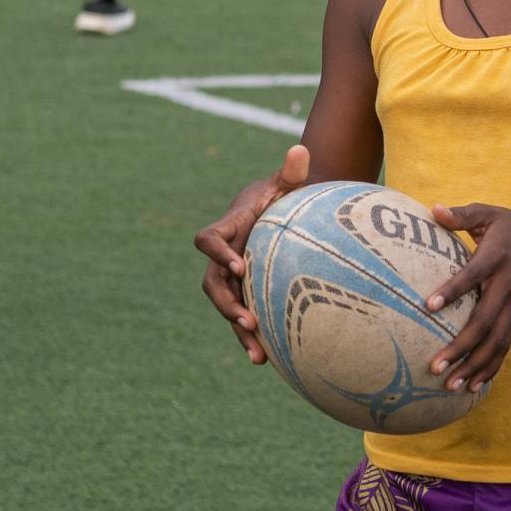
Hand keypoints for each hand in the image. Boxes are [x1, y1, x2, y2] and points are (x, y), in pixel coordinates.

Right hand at [193, 144, 309, 362]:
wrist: (277, 213)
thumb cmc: (281, 195)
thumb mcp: (286, 182)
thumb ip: (292, 170)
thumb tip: (301, 149)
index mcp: (228, 228)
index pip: (209, 239)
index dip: (219, 253)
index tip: (239, 265)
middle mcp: (224, 256)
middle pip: (213, 284)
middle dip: (226, 303)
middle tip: (246, 321)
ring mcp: (232, 278)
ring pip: (226, 307)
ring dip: (238, 331)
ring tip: (257, 354)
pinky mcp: (245, 293)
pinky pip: (243, 317)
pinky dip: (252, 338)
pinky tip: (268, 360)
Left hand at [421, 204, 510, 393]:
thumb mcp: (489, 213)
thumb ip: (461, 214)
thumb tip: (433, 210)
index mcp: (496, 257)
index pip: (473, 276)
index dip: (453, 290)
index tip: (429, 306)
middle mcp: (506, 286)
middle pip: (484, 321)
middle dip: (460, 346)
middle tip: (435, 366)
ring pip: (495, 342)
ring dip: (473, 366)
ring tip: (450, 386)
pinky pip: (503, 347)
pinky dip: (489, 369)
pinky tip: (472, 387)